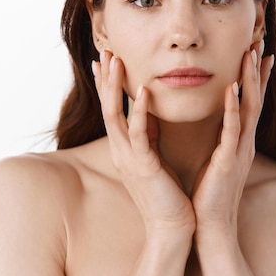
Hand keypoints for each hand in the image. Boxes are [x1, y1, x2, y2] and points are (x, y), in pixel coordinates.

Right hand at [92, 50, 195, 234]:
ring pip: (114, 115)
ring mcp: (128, 158)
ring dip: (114, 87)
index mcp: (124, 146)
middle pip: (107, 105)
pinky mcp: (142, 166)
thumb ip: (149, 133)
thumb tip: (148, 110)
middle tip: (105, 49)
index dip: (106, 83)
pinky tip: (142, 90)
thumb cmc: (166, 192)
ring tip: (114, 60)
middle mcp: (120, 149)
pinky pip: (139, 134)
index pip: (112, 108)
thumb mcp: (153, 155)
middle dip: (105, 77)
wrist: (171, 226)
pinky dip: (139, 111)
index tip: (106, 58)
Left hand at [191, 40, 273, 231]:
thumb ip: (217, 138)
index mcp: (238, 141)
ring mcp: (239, 151)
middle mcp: (244, 142)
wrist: (209, 225)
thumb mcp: (214, 159)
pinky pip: (232, 130)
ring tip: (251, 55)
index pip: (248, 102)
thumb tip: (214, 121)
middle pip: (254, 99)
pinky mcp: (228, 162)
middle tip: (259, 43)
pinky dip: (232, 108)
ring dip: (250, 81)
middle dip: (257, 71)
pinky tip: (232, 88)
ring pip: (247, 109)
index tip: (256, 52)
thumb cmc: (209, 194)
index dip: (254, 77)